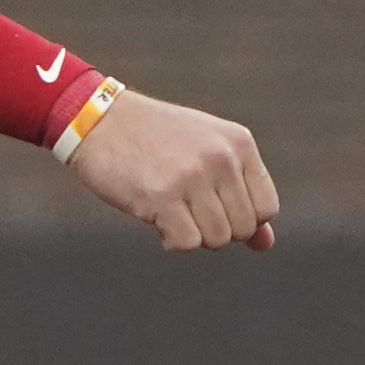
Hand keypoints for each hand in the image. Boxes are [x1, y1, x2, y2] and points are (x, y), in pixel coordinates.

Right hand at [67, 89, 277, 252]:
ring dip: (193, 235)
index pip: (267, 208)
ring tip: (171, 211)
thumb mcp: (206, 154)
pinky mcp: (162, 195)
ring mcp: (192, 176)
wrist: (97, 119)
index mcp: (239, 143)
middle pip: (243, 229)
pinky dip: (172, 241)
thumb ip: (239, 195)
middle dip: (217, 231)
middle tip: (188, 211)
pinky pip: (187, 244)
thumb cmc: (154, 140)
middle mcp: (221, 157)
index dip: (243, 220)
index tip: (214, 209)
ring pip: (217, 239)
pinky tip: (156, 219)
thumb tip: (265, 245)